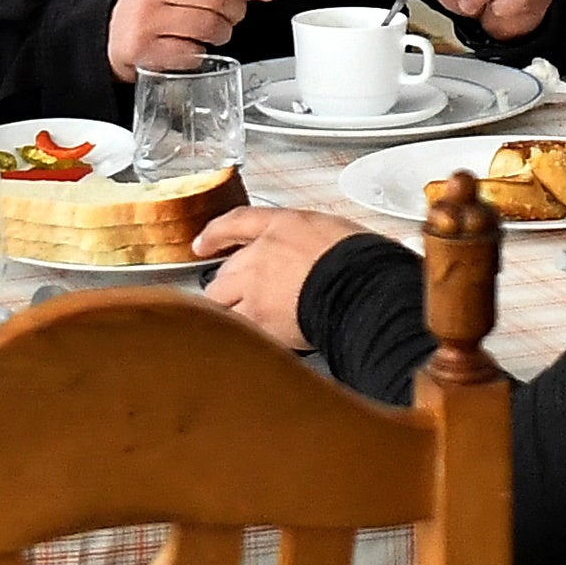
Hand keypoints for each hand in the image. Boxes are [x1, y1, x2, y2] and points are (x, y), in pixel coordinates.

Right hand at [107, 0, 275, 82]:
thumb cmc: (155, 6)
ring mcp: (148, 18)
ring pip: (209, 25)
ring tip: (213, 32)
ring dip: (222, 33)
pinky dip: (201, 52)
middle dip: (236, 11)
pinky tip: (194, 47)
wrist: (113, 33)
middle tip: (231, 16)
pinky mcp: (145, 49)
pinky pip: (192, 52)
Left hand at [194, 202, 374, 351]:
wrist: (363, 289)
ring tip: (240, 324)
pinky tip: (253, 342)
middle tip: (237, 297)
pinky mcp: (258, 321)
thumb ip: (308, 241)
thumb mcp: (334, 233)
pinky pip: (238, 329)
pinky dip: (242, 335)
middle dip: (226, 284)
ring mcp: (255, 289)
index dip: (215, 234)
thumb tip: (307, 252)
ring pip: (220, 302)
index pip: (236, 222)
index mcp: (282, 227)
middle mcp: (261, 255)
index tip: (202, 244)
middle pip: (223, 270)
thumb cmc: (360, 262)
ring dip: (227, 312)